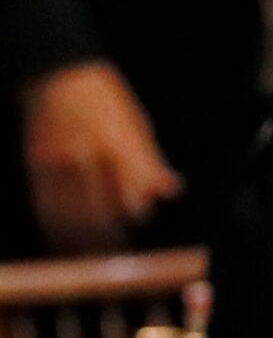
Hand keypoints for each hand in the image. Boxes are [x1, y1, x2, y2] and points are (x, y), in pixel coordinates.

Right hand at [22, 62, 180, 251]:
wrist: (58, 77)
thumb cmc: (107, 101)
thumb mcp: (137, 126)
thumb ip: (150, 162)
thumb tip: (172, 189)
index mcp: (117, 146)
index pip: (129, 193)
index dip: (134, 214)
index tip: (138, 226)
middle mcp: (86, 157)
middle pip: (98, 212)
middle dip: (108, 240)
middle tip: (117, 258)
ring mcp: (57, 163)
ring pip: (69, 215)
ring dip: (80, 242)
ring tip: (91, 261)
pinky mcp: (35, 165)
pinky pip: (45, 206)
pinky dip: (55, 229)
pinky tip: (62, 243)